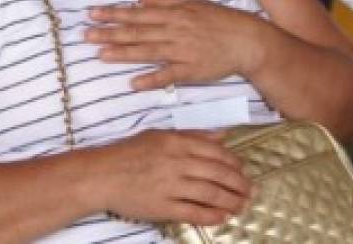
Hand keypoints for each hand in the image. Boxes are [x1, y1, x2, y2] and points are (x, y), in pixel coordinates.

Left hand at [87, 0, 266, 89]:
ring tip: (101, 55)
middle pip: (138, 32)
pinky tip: (133, 83)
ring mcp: (182, 51)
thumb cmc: (218, 19)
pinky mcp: (191, 70)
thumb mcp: (191, 1)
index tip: (92, 13)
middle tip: (86, 35)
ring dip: (123, 53)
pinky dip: (151, 79)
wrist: (246, 40)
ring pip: (148, 52)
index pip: (138, 13)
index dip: (114, 13)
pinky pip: (168, 76)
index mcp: (174, 13)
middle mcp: (175, 30)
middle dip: (110, 33)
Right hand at [95, 129, 251, 225]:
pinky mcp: (162, 206)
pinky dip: (211, 216)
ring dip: (230, 201)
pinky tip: (222, 218)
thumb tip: (222, 136)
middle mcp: (177, 162)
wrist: (102, 175)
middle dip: (238, 184)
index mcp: (177, 142)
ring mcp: (170, 185)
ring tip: (242, 206)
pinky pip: (193, 212)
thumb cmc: (130, 153)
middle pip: (218, 173)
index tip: (243, 171)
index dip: (234, 163)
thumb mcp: (161, 135)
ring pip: (210, 194)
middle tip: (250, 191)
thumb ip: (193, 135)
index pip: (216, 152)